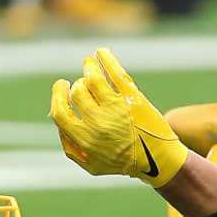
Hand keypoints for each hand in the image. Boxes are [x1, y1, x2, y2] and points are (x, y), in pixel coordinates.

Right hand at [48, 48, 190, 188]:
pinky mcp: (133, 98)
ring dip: (89, 67)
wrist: (158, 161)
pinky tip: (101, 52)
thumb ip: (70, 147)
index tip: (62, 86)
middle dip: (77, 84)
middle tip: (82, 81)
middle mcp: (99, 122)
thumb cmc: (123, 163)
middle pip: (78, 92)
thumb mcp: (91, 165)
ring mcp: (116, 108)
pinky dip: (106, 59)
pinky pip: (116, 73)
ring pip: (94, 79)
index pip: (60, 112)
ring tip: (89, 62)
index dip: (57, 96)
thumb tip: (57, 121)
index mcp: (85, 139)